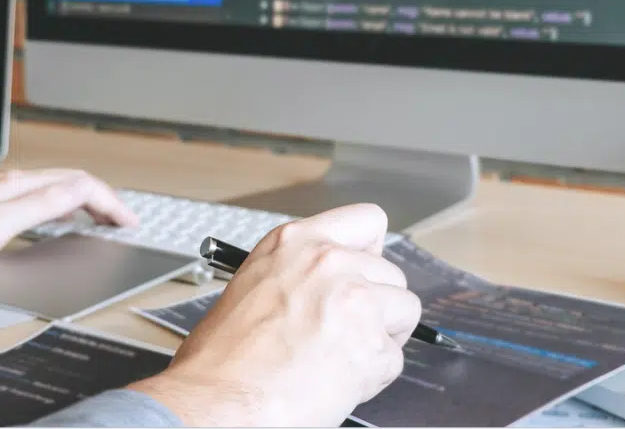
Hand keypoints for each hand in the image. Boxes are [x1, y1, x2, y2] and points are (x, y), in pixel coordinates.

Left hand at [0, 169, 138, 274]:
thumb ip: (42, 205)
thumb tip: (80, 191)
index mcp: (21, 185)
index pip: (81, 184)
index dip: (110, 202)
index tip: (127, 221)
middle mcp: (15, 182)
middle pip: (74, 182)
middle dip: (106, 199)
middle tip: (125, 221)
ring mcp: (4, 190)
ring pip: (60, 188)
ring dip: (88, 202)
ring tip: (104, 218)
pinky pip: (43, 197)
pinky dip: (66, 207)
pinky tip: (62, 219)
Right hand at [130, 204, 421, 426]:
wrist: (219, 403)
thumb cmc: (222, 360)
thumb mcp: (254, 284)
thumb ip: (300, 272)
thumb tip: (330, 281)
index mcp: (296, 243)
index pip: (368, 221)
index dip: (371, 252)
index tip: (366, 271)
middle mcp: (329, 262)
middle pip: (391, 272)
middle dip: (377, 303)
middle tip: (346, 331)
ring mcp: (355, 301)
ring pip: (405, 310)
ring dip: (382, 336)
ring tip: (343, 356)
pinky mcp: (372, 346)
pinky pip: (393, 359)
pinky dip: (373, 376)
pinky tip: (338, 381)